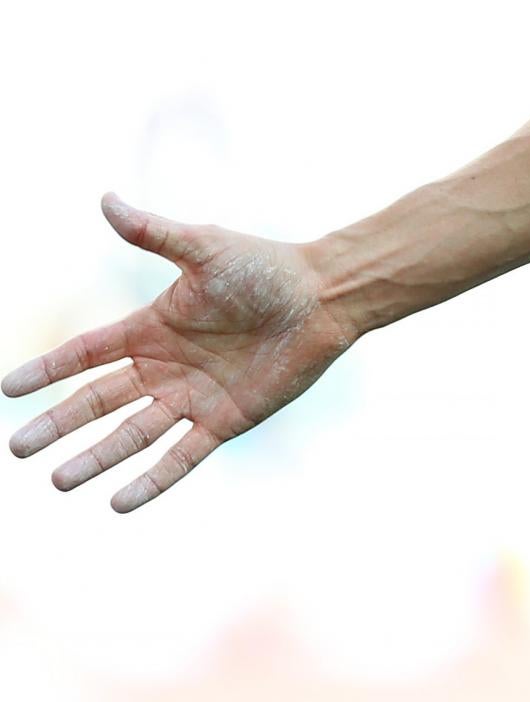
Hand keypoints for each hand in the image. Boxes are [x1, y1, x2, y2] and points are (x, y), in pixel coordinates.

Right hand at [5, 193, 359, 511]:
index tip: (9, 388)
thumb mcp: (203, 247)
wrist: (325, 295)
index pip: (86, 354)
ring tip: (58, 481)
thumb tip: (104, 198)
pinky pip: (182, 456)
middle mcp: (165, 367)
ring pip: (132, 434)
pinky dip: (152, 480)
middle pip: (99, 401)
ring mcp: (193, 396)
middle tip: (17, 449)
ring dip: (96, 458)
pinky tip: (119, 503)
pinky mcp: (225, 419)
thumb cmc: (266, 266)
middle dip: (58, 425)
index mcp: (152, 328)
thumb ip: (152, 233)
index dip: (49, 370)